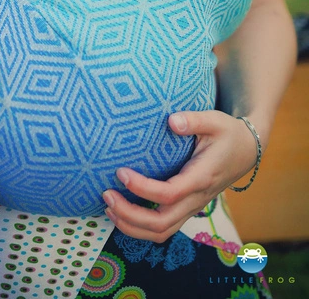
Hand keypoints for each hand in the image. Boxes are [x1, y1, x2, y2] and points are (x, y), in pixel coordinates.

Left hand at [102, 110, 257, 241]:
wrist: (246, 151)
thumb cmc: (227, 133)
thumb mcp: (215, 120)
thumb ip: (194, 120)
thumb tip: (171, 121)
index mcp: (202, 177)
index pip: (169, 193)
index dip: (143, 188)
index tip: (121, 172)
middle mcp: (196, 199)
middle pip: (161, 223)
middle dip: (130, 215)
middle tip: (107, 195)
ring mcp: (192, 207)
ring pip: (161, 232)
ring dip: (132, 226)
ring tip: (108, 207)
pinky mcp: (187, 207)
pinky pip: (163, 227)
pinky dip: (140, 226)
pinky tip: (121, 211)